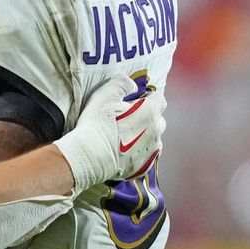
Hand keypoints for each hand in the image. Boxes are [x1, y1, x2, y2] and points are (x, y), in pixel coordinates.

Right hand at [53, 75, 165, 191]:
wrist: (90, 156)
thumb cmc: (97, 123)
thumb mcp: (105, 94)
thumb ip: (121, 83)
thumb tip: (132, 84)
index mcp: (150, 112)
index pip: (159, 99)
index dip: (148, 98)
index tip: (135, 100)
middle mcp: (156, 131)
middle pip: (158, 119)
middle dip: (147, 116)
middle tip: (127, 117)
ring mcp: (152, 150)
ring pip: (153, 138)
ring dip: (144, 134)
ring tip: (124, 135)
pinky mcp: (144, 165)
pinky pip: (146, 154)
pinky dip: (138, 151)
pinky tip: (123, 150)